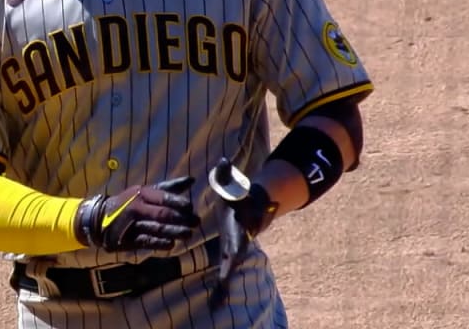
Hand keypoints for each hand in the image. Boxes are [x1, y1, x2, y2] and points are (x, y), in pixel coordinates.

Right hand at [78, 177, 200, 251]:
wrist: (99, 218)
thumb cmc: (129, 202)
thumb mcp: (146, 191)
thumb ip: (169, 188)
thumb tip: (192, 180)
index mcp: (142, 193)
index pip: (163, 196)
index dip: (178, 202)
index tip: (191, 207)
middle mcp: (137, 207)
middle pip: (162, 213)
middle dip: (181, 218)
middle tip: (196, 222)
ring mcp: (132, 224)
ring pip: (156, 228)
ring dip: (174, 231)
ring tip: (188, 234)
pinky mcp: (128, 239)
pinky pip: (146, 241)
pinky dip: (159, 243)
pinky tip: (171, 244)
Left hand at [208, 158, 277, 302]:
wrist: (253, 207)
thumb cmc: (239, 195)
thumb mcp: (232, 184)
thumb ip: (225, 174)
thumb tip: (222, 161)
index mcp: (239, 227)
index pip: (236, 240)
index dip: (234, 251)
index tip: (230, 263)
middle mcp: (240, 243)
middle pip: (233, 263)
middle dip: (227, 278)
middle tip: (220, 295)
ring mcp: (235, 252)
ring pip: (229, 273)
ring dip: (223, 290)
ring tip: (216, 307)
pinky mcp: (229, 257)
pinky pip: (225, 275)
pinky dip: (221, 290)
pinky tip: (215, 306)